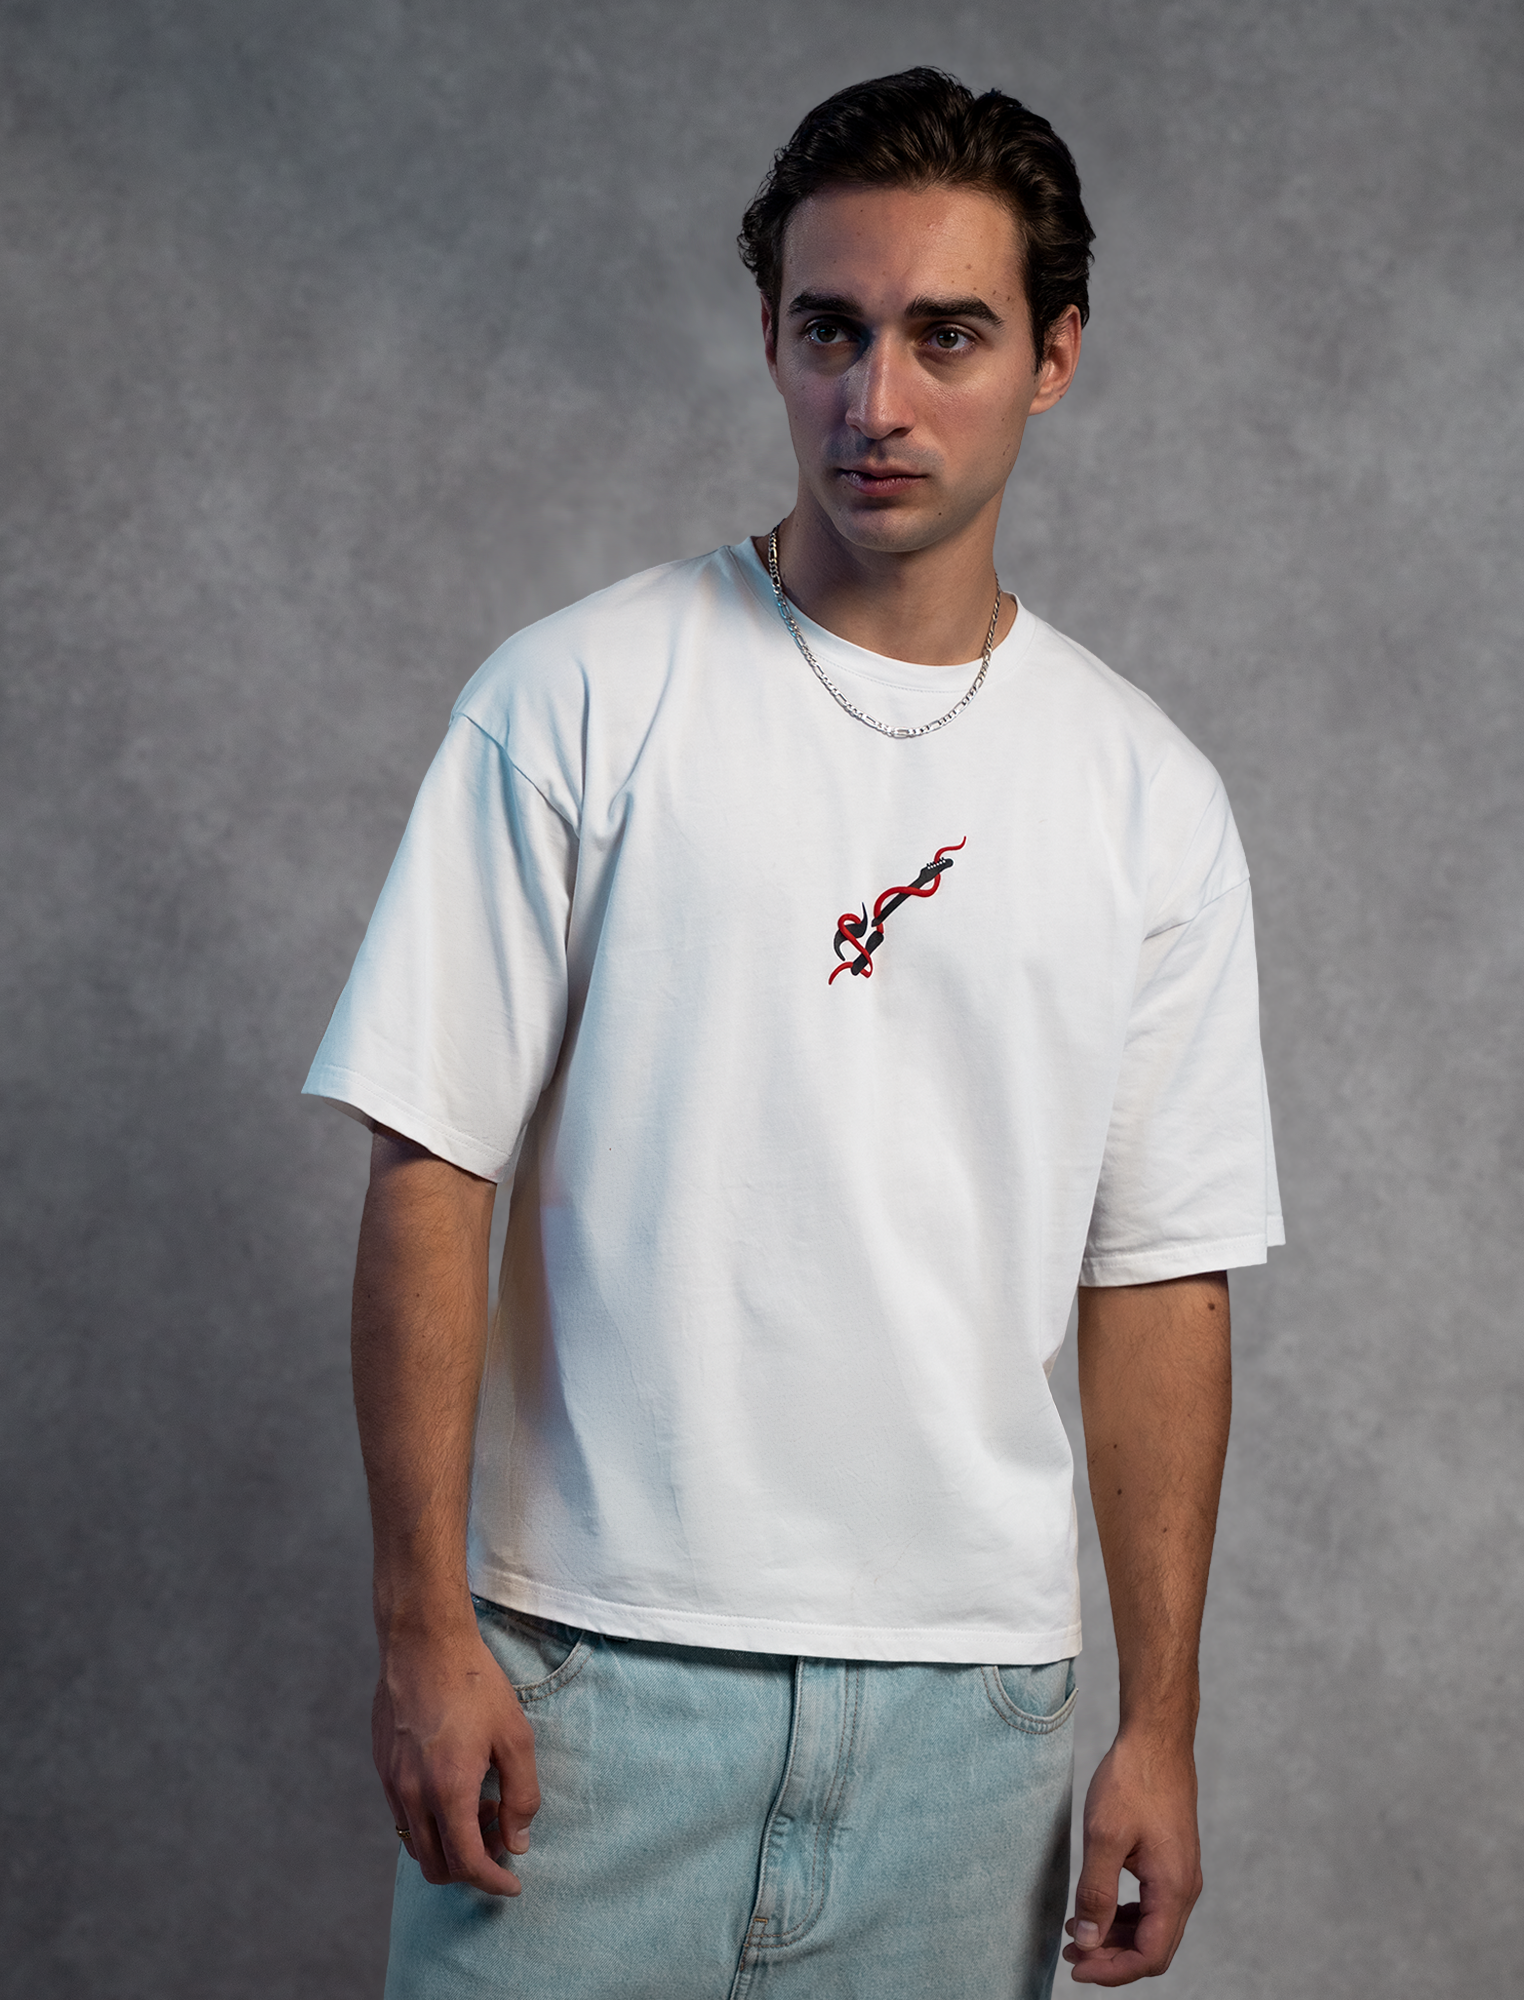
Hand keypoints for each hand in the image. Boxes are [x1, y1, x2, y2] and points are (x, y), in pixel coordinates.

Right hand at [375, 1618, 540, 1895]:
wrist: (424, 1642)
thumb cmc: (475, 1685)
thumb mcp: (515, 1736)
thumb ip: (521, 1795)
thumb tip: (517, 1843)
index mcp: (448, 1790)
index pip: (467, 1863)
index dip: (492, 1883)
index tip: (512, 1886)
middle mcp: (413, 1794)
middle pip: (436, 1865)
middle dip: (470, 1868)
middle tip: (499, 1839)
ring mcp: (392, 1782)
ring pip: (415, 1845)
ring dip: (447, 1845)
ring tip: (480, 1809)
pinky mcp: (382, 1766)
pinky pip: (402, 1816)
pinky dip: (428, 1822)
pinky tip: (453, 1788)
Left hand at [1062, 1729, 1202, 1983]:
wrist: (1156, 1739)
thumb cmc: (1132, 1781)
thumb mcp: (1104, 1836)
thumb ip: (1096, 1891)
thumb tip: (1089, 1939)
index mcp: (1173, 1888)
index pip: (1149, 1955)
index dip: (1113, 1970)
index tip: (1077, 1966)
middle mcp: (1184, 1888)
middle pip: (1153, 1948)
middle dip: (1112, 1958)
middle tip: (1072, 1953)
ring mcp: (1180, 1874)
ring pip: (1152, 1928)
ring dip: (1116, 1937)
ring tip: (1077, 1932)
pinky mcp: (1171, 1861)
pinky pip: (1151, 1905)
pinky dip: (1124, 1914)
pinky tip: (1096, 1906)